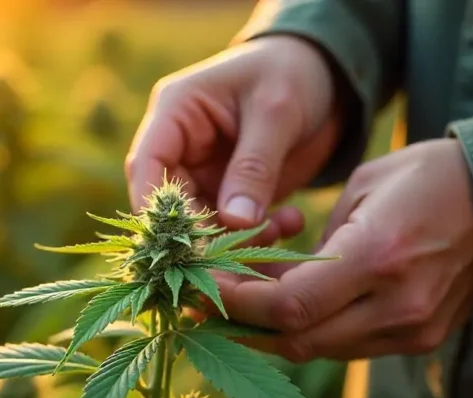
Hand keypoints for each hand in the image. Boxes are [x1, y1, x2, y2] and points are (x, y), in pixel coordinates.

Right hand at [126, 35, 343, 241]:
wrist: (325, 76)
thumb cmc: (292, 73)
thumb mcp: (275, 113)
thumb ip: (253, 167)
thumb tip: (234, 221)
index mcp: (176, 111)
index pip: (147, 165)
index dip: (155, 206)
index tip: (181, 242)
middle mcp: (181, 146)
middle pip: (170, 203)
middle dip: (202, 232)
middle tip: (240, 249)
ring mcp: (204, 172)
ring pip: (201, 222)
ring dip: (235, 237)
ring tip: (277, 230)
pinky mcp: (230, 192)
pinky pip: (232, 225)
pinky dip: (259, 233)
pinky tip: (290, 224)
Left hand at [217, 139, 472, 362]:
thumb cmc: (427, 178)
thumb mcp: (361, 189)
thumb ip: (313, 244)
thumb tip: (265, 281)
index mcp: (378, 255)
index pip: (287, 306)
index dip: (235, 305)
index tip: (200, 290)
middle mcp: (397, 304)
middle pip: (297, 340)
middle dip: (243, 326)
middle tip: (204, 307)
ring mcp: (413, 329)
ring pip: (320, 349)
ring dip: (273, 333)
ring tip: (238, 306)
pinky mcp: (421, 339)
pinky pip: (348, 346)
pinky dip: (313, 331)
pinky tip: (288, 308)